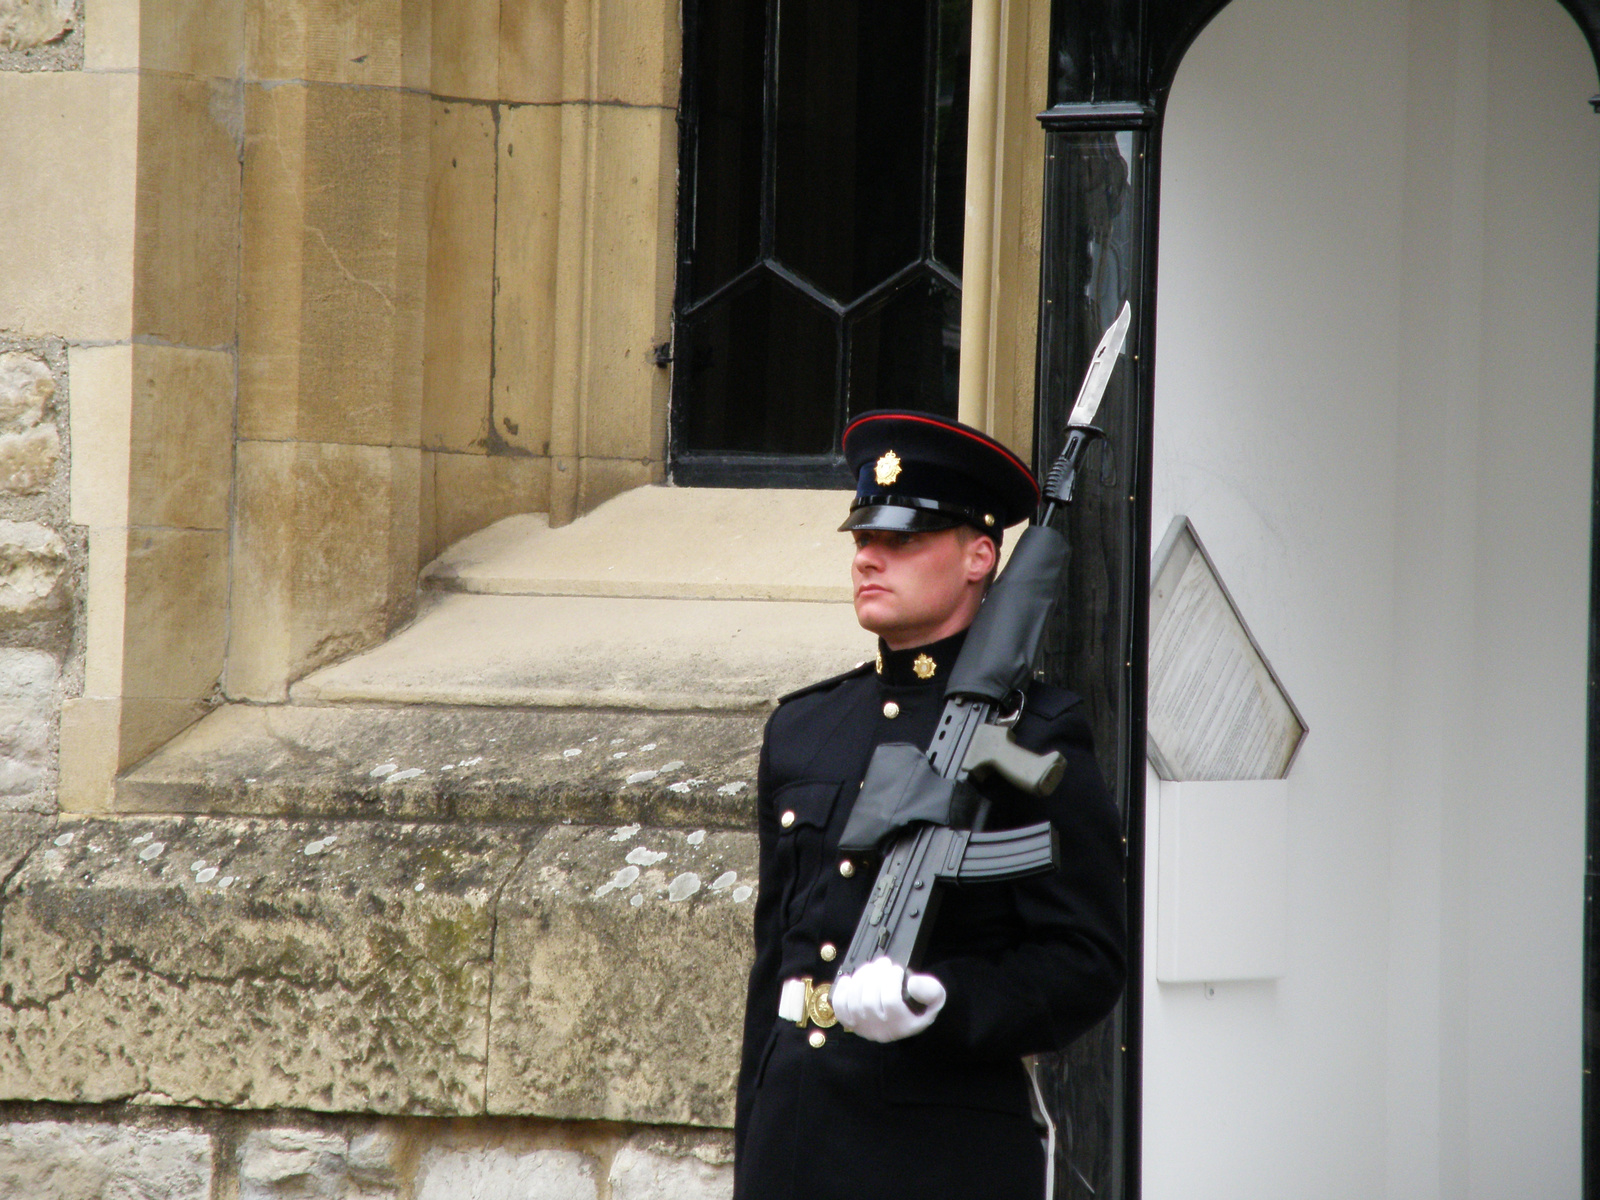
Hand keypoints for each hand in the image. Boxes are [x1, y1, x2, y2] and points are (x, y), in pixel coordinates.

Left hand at [829, 955, 945, 1041]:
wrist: (907, 1019)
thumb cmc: (920, 1006)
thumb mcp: (935, 998)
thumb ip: (931, 990)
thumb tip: (913, 983)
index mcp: (903, 1024)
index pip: (891, 1002)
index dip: (891, 980)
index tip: (897, 968)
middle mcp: (882, 1030)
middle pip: (870, 1001)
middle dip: (875, 976)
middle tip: (883, 962)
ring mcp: (864, 1027)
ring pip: (854, 1003)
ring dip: (860, 979)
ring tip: (870, 967)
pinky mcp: (852, 1022)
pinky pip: (841, 1009)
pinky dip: (841, 992)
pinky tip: (849, 980)